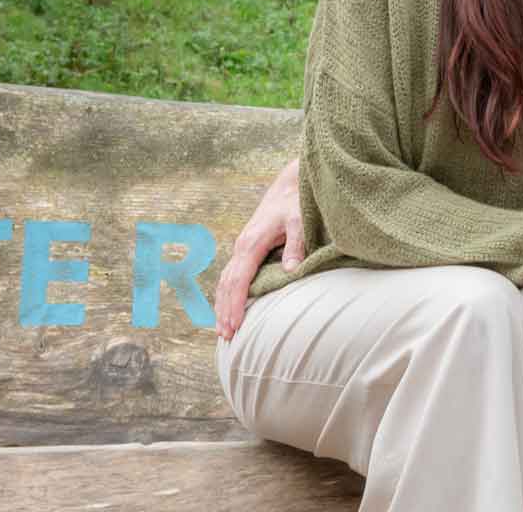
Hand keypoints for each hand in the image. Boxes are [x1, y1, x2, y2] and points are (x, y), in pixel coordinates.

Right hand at [215, 157, 304, 339]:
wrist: (289, 184)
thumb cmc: (296, 202)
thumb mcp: (299, 220)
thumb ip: (296, 245)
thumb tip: (291, 271)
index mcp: (251, 243)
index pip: (239, 281)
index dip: (236, 305)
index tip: (234, 326)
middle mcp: (242, 247)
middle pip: (227, 285)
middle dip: (224, 311)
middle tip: (225, 337)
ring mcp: (242, 247)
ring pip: (226, 281)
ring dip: (223, 305)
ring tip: (223, 330)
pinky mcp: (247, 248)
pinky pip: (232, 275)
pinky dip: (228, 294)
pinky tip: (229, 307)